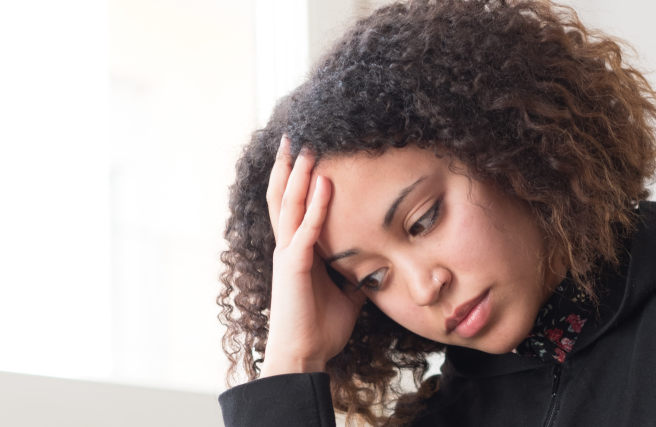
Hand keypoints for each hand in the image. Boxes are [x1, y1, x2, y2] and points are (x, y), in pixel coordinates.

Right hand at [260, 135, 366, 377]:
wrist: (305, 356)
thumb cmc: (321, 328)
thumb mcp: (346, 294)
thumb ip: (354, 274)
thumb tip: (373, 265)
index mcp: (298, 251)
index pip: (294, 205)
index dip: (296, 178)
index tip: (303, 151)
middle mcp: (288, 246)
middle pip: (282, 196)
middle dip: (287, 164)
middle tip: (294, 134)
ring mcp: (288, 254)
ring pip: (288, 204)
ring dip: (298, 173)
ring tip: (305, 145)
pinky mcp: (294, 266)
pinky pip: (306, 229)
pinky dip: (315, 205)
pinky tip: (324, 183)